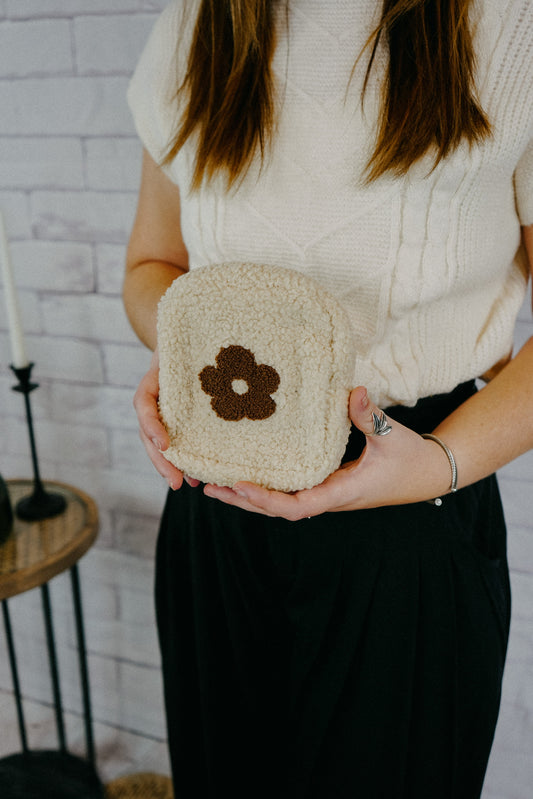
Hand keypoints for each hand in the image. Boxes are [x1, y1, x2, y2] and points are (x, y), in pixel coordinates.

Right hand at [133, 348, 199, 489]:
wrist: (188, 339)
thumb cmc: (186, 339)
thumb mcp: (180, 343)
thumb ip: (185, 348)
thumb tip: (213, 348)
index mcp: (151, 381)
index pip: (144, 405)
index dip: (153, 426)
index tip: (165, 444)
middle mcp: (153, 399)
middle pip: (149, 434)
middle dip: (161, 460)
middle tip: (177, 481)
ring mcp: (162, 410)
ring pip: (160, 443)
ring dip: (171, 466)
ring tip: (187, 483)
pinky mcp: (177, 418)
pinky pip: (176, 442)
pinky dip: (184, 460)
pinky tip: (196, 476)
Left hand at [203, 387, 453, 518]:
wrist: (428, 474)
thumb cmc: (412, 458)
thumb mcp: (393, 435)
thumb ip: (370, 415)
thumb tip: (352, 390)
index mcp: (341, 492)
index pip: (296, 506)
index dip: (265, 499)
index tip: (238, 485)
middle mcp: (328, 498)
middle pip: (277, 510)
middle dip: (242, 501)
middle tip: (206, 486)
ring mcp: (326, 494)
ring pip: (281, 503)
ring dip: (248, 497)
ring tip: (214, 484)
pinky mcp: (327, 485)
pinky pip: (290, 491)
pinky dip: (266, 487)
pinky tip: (248, 473)